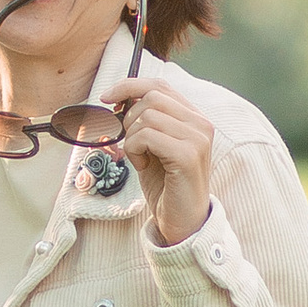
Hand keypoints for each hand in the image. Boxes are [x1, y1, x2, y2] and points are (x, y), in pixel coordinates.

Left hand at [107, 74, 214, 246]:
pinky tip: (143, 165)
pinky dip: (134, 150)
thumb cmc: (165, 184)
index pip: (159, 86)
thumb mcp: (153, 146)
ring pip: (146, 116)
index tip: (106, 98)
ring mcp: (197, 139)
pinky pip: (146, 136)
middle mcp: (201, 123)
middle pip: (151, 98)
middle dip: (129, 119)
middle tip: (132, 145)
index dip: (129, 86)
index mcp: (194, 118)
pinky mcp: (187, 156)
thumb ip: (145, 120)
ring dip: (131, 138)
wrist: (182, 221)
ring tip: (140, 158)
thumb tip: (119, 97)